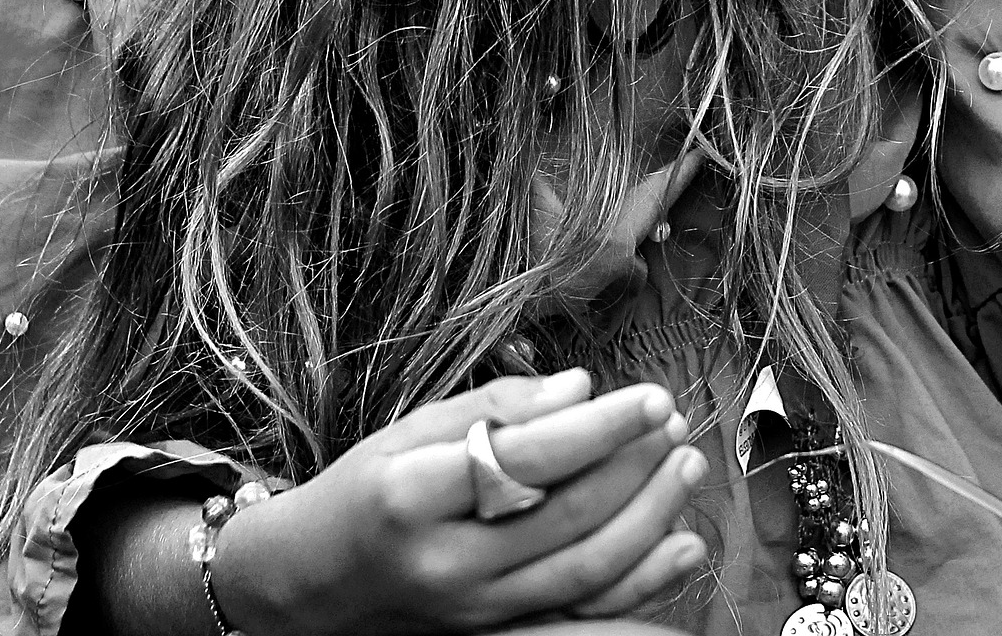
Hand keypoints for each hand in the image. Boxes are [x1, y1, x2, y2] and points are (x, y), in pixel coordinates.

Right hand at [212, 371, 708, 634]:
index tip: (652, 395)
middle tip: (676, 423)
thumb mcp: (413, 430)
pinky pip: (581, 615)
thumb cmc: (368, 489)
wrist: (314, 583)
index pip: (525, 459)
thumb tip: (581, 388)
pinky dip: (641, 584)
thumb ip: (498, 406)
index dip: (599, 427)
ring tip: (686, 466)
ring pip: (584, 572)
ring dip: (650, 519)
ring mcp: (473, 612)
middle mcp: (446, 563)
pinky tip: (684, 546)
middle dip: (636, 469)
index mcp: (414, 495)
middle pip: (565, 519)